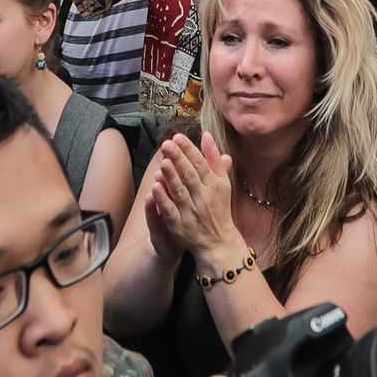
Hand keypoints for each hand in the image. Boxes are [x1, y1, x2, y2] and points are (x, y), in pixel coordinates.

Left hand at [151, 132, 240, 261]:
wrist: (219, 241)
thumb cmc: (219, 207)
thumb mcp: (222, 183)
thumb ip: (213, 159)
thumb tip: (207, 135)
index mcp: (214, 185)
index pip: (201, 164)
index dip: (189, 150)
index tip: (177, 137)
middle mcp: (203, 198)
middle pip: (190, 176)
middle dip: (178, 159)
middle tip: (167, 144)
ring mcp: (191, 212)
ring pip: (180, 192)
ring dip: (171, 177)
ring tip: (163, 162)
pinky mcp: (180, 226)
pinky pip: (170, 211)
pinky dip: (163, 199)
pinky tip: (155, 187)